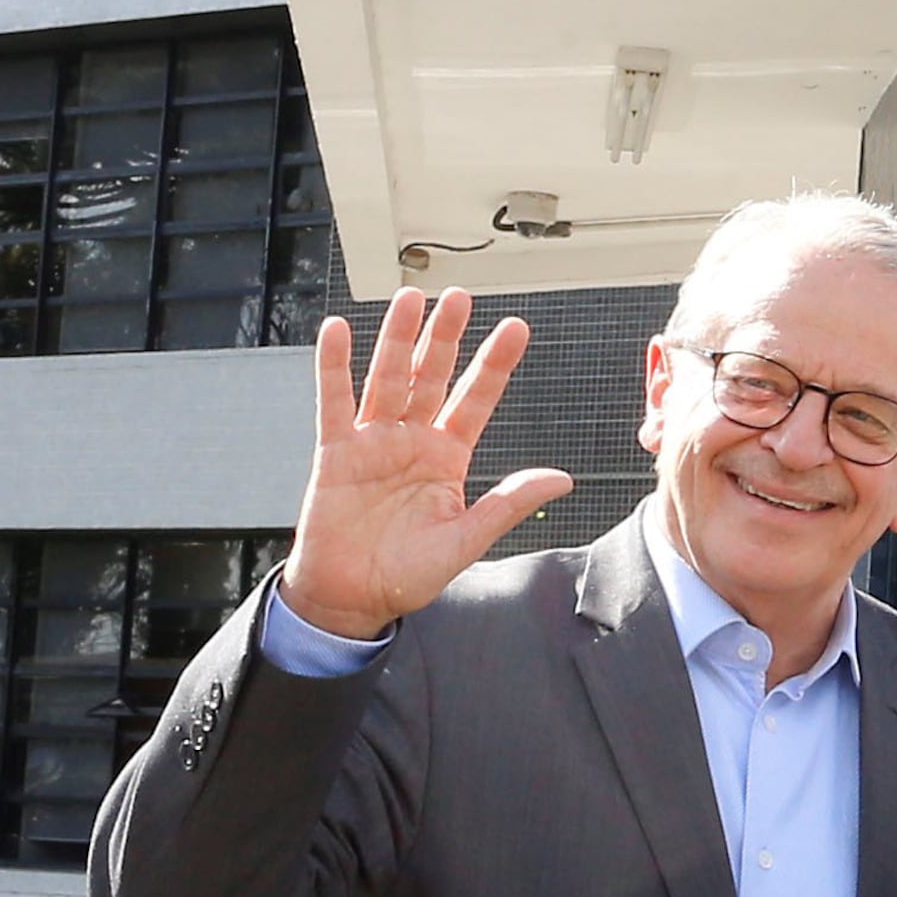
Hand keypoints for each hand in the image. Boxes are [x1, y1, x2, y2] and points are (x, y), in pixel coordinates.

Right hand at [279, 290, 575, 640]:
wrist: (352, 598)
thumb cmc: (407, 575)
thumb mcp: (466, 539)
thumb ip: (508, 503)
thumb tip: (561, 479)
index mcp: (448, 458)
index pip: (476, 400)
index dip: (494, 365)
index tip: (516, 329)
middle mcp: (412, 440)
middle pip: (432, 377)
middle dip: (446, 337)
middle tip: (459, 297)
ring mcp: (373, 442)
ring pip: (388, 378)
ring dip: (398, 339)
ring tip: (410, 299)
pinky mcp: (335, 451)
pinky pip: (334, 401)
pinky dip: (334, 366)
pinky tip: (338, 330)